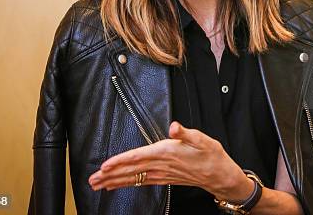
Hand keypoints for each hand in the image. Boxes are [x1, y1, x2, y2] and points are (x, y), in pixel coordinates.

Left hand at [88, 121, 253, 201]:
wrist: (220, 175)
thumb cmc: (211, 154)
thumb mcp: (202, 139)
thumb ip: (186, 133)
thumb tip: (175, 127)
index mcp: (167, 152)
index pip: (138, 157)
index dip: (121, 161)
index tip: (105, 165)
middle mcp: (161, 165)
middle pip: (131, 170)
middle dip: (110, 175)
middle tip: (92, 180)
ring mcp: (161, 173)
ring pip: (133, 178)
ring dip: (114, 181)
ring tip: (98, 184)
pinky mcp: (164, 178)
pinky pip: (141, 182)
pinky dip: (127, 183)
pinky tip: (117, 185)